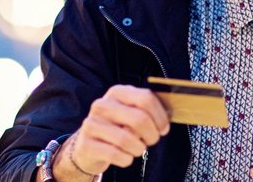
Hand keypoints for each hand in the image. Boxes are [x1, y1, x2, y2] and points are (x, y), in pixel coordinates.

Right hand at [52, 85, 170, 180]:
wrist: (89, 145)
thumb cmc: (117, 128)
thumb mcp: (130, 114)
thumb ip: (147, 112)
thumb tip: (166, 119)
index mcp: (117, 92)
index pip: (146, 98)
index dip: (160, 116)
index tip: (163, 128)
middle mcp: (102, 105)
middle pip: (139, 119)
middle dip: (152, 135)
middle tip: (151, 141)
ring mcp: (92, 124)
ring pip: (126, 139)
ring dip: (138, 149)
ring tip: (137, 149)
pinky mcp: (86, 144)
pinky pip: (115, 154)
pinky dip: (126, 159)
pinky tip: (125, 157)